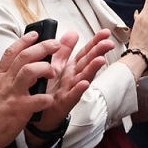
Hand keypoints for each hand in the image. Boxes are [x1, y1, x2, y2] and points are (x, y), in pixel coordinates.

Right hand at [0, 32, 74, 147]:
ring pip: (30, 71)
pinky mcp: (20, 109)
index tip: (35, 34)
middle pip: (25, 57)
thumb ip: (2, 79)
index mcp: (0, 77)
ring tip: (53, 72)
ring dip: (45, 68)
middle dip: (42, 48)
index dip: (24, 41)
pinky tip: (50, 100)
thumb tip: (9, 71)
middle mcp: (7, 82)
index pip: (12, 52)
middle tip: (55, 45)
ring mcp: (14, 94)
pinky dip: (46, 98)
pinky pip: (38, 99)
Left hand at [28, 30, 113, 144]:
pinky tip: (85, 84)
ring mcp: (70, 90)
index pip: (85, 52)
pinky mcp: (64, 102)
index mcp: (71, 68)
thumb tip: (73, 33)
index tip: (105, 33)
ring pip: (83, 77)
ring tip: (101, 60)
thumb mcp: (57, 66)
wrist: (39, 114)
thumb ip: (65, 50)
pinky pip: (72, 95)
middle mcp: (73, 77)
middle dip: (98, 52)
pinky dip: (79, 90)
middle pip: (87, 62)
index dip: (95, 42)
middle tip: (108, 43)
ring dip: (93, 69)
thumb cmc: (49, 91)